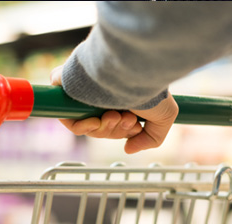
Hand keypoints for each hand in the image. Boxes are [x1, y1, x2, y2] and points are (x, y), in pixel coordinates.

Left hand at [50, 65, 178, 153]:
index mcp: (120, 96)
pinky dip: (81, 126)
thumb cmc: (150, 87)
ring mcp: (84, 91)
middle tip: (127, 119)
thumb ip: (151, 138)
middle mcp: (101, 93)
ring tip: (116, 116)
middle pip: (100, 128)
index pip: (113, 124)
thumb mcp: (164, 116)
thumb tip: (128, 148)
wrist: (134, 67)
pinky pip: (67, 117)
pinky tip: (96, 121)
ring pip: (85, 126)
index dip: (122, 131)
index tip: (134, 127)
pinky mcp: (67, 87)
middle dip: (115, 130)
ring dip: (102, 129)